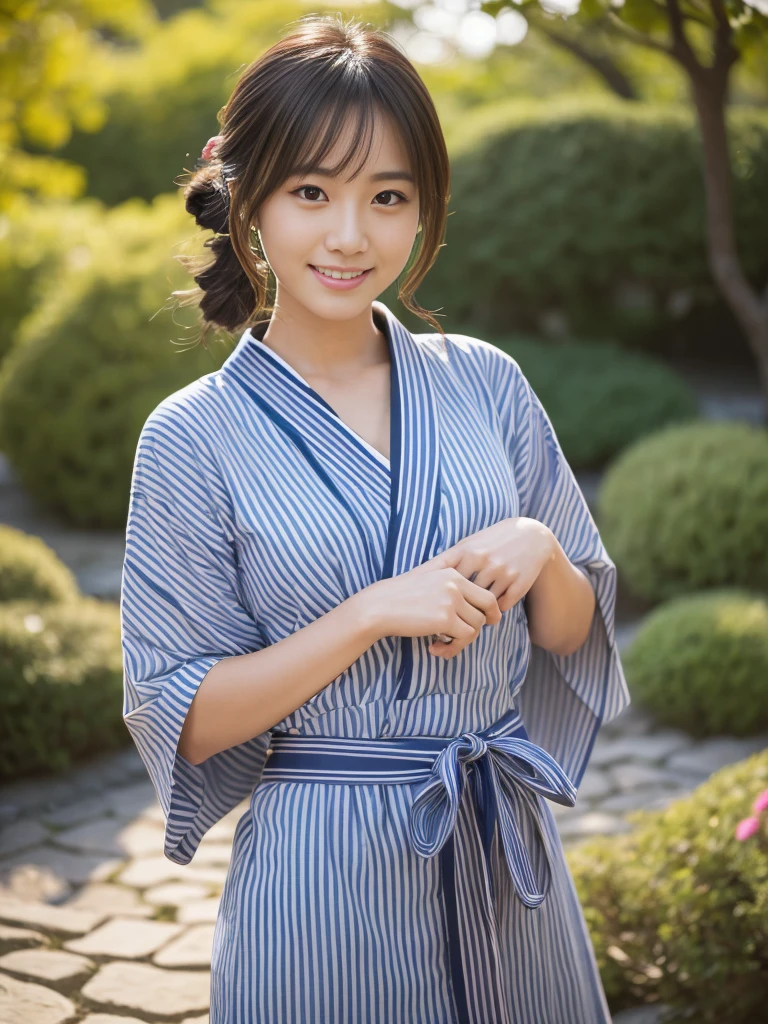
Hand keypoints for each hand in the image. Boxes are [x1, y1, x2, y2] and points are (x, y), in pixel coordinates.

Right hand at [357, 566, 501, 659]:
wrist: (379, 606)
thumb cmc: (400, 597)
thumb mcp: (427, 581)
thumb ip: (450, 586)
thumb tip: (474, 606)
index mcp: (453, 574)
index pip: (486, 595)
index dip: (491, 612)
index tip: (486, 623)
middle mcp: (456, 584)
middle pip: (486, 611)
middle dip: (479, 628)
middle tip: (463, 637)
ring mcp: (451, 600)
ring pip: (476, 627)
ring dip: (462, 641)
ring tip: (442, 645)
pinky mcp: (445, 618)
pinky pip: (464, 638)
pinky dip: (452, 648)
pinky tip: (434, 648)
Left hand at [413, 518, 555, 651]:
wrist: (533, 536)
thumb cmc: (494, 540)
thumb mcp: (471, 543)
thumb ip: (452, 559)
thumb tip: (425, 575)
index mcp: (467, 549)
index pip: (440, 570)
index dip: (425, 584)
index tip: (411, 598)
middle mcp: (484, 560)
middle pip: (459, 593)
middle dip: (451, 606)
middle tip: (443, 616)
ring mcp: (502, 572)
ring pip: (481, 603)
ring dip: (475, 612)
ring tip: (469, 618)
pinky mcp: (519, 583)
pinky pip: (501, 606)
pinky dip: (495, 611)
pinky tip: (489, 611)